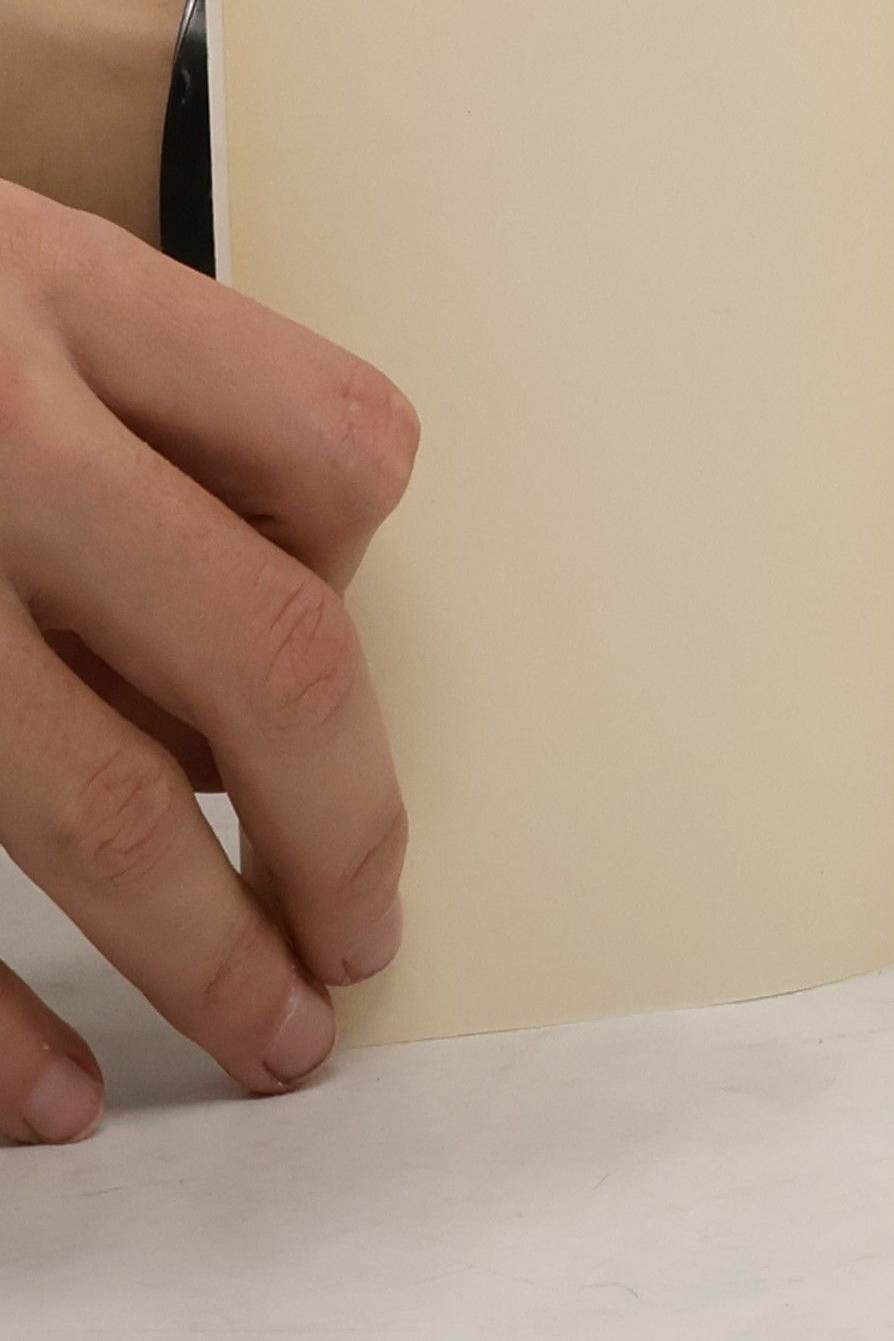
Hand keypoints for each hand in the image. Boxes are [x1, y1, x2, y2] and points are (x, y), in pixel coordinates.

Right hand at [0, 183, 416, 1144]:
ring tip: (268, 1029)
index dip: (356, 566)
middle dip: (343, 826)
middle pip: (268, 653)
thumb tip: (233, 673)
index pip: (338, 452)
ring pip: (102, 800)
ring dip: (208, 952)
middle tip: (361, 927)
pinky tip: (47, 1083)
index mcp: (61, 295)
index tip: (331, 639)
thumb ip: (130, 408)